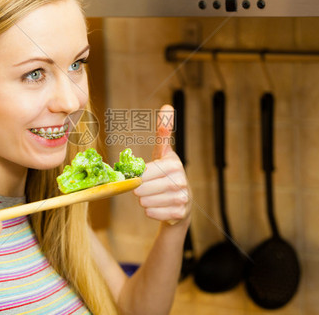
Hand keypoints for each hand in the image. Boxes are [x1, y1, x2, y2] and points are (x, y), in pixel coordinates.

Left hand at [134, 105, 190, 225]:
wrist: (180, 201)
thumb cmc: (166, 173)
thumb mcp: (163, 152)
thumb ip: (163, 132)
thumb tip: (167, 106)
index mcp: (173, 163)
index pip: (142, 173)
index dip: (137, 176)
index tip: (140, 176)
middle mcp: (180, 180)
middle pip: (141, 189)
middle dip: (139, 190)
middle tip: (146, 187)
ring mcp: (181, 198)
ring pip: (145, 202)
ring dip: (144, 200)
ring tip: (153, 196)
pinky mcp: (179, 213)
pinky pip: (151, 213)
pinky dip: (151, 211)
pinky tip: (158, 206)